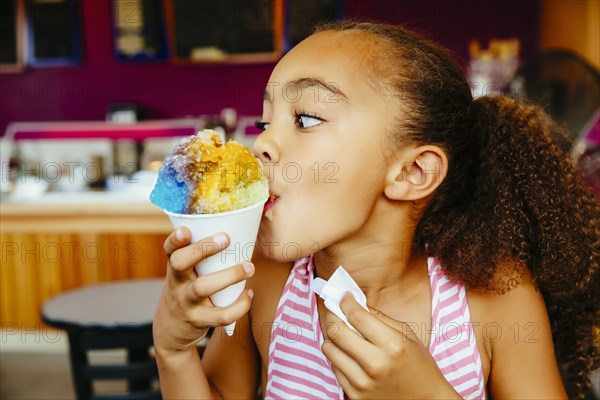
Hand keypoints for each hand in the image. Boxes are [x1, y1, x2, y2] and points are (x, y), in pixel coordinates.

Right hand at [153, 227, 253, 354]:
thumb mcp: (185, 273)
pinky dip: (239, 306)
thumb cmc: (187, 290)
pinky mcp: (199, 321)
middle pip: (180, 263)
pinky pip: (220, 316)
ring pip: (202, 288)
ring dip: (229, 276)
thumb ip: (201, 255)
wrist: (171, 329)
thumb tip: (238, 230)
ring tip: (249, 267)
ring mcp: (186, 303)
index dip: (175, 239)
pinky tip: (248, 294)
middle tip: (226, 238)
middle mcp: (177, 283)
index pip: (169, 249)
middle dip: (202, 249)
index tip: (185, 230)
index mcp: (175, 267)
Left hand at [321, 293, 459, 398]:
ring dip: (333, 337)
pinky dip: (338, 356)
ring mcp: (363, 383)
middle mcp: (375, 365)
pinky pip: (334, 367)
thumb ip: (380, 318)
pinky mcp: (355, 395)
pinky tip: (349, 353)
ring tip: (342, 333)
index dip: (346, 302)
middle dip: (333, 315)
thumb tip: (355, 303)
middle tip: (335, 310)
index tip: (344, 297)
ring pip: (329, 349)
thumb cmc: (419, 365)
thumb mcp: (408, 335)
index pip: (357, 317)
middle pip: (337, 331)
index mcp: (392, 345)